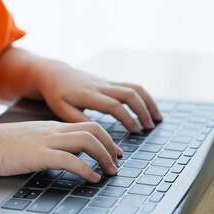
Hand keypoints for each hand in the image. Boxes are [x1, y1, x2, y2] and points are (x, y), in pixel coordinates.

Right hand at [0, 121, 121, 181]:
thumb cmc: (2, 146)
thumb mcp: (32, 139)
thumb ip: (49, 144)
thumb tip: (65, 157)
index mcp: (53, 127)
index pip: (88, 126)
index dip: (106, 138)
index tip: (114, 151)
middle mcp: (54, 131)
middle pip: (93, 130)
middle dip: (111, 146)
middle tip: (117, 162)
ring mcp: (47, 141)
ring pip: (87, 141)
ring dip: (104, 156)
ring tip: (110, 172)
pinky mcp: (38, 155)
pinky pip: (69, 159)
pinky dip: (86, 169)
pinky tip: (92, 178)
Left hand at [36, 62, 162, 132]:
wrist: (56, 74)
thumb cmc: (58, 96)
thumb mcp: (62, 111)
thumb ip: (80, 123)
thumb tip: (98, 138)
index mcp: (89, 95)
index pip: (114, 106)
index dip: (127, 118)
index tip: (136, 132)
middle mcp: (102, 86)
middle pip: (129, 94)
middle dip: (143, 110)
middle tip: (149, 128)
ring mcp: (108, 82)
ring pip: (135, 88)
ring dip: (148, 103)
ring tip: (157, 119)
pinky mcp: (111, 82)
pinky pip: (132, 87)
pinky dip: (144, 97)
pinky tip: (149, 109)